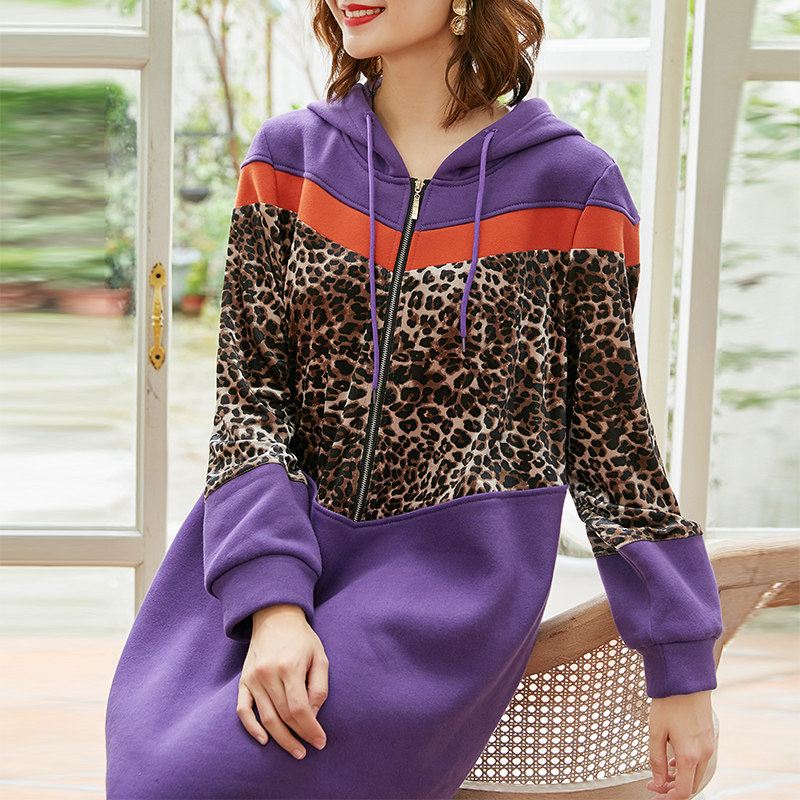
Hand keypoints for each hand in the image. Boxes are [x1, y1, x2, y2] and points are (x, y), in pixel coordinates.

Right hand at [237, 603, 328, 759]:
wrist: (275, 617)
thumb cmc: (302, 639)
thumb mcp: (320, 657)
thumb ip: (319, 687)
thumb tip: (313, 715)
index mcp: (290, 667)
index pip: (299, 709)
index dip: (310, 729)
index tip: (320, 742)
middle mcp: (268, 674)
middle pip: (283, 716)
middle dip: (298, 737)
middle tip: (309, 750)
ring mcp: (253, 678)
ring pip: (265, 718)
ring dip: (280, 738)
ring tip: (295, 750)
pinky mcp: (243, 680)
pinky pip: (243, 710)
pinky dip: (251, 728)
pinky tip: (264, 740)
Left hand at [647, 690, 714, 798]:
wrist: (687, 680)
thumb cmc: (670, 701)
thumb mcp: (656, 731)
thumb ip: (657, 760)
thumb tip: (658, 781)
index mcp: (690, 755)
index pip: (684, 791)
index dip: (668, 797)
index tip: (655, 794)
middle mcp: (704, 753)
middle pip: (692, 785)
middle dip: (674, 790)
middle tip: (656, 785)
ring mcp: (708, 745)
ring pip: (697, 774)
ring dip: (681, 778)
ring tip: (663, 774)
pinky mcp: (709, 737)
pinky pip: (700, 761)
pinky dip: (687, 767)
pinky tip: (674, 761)